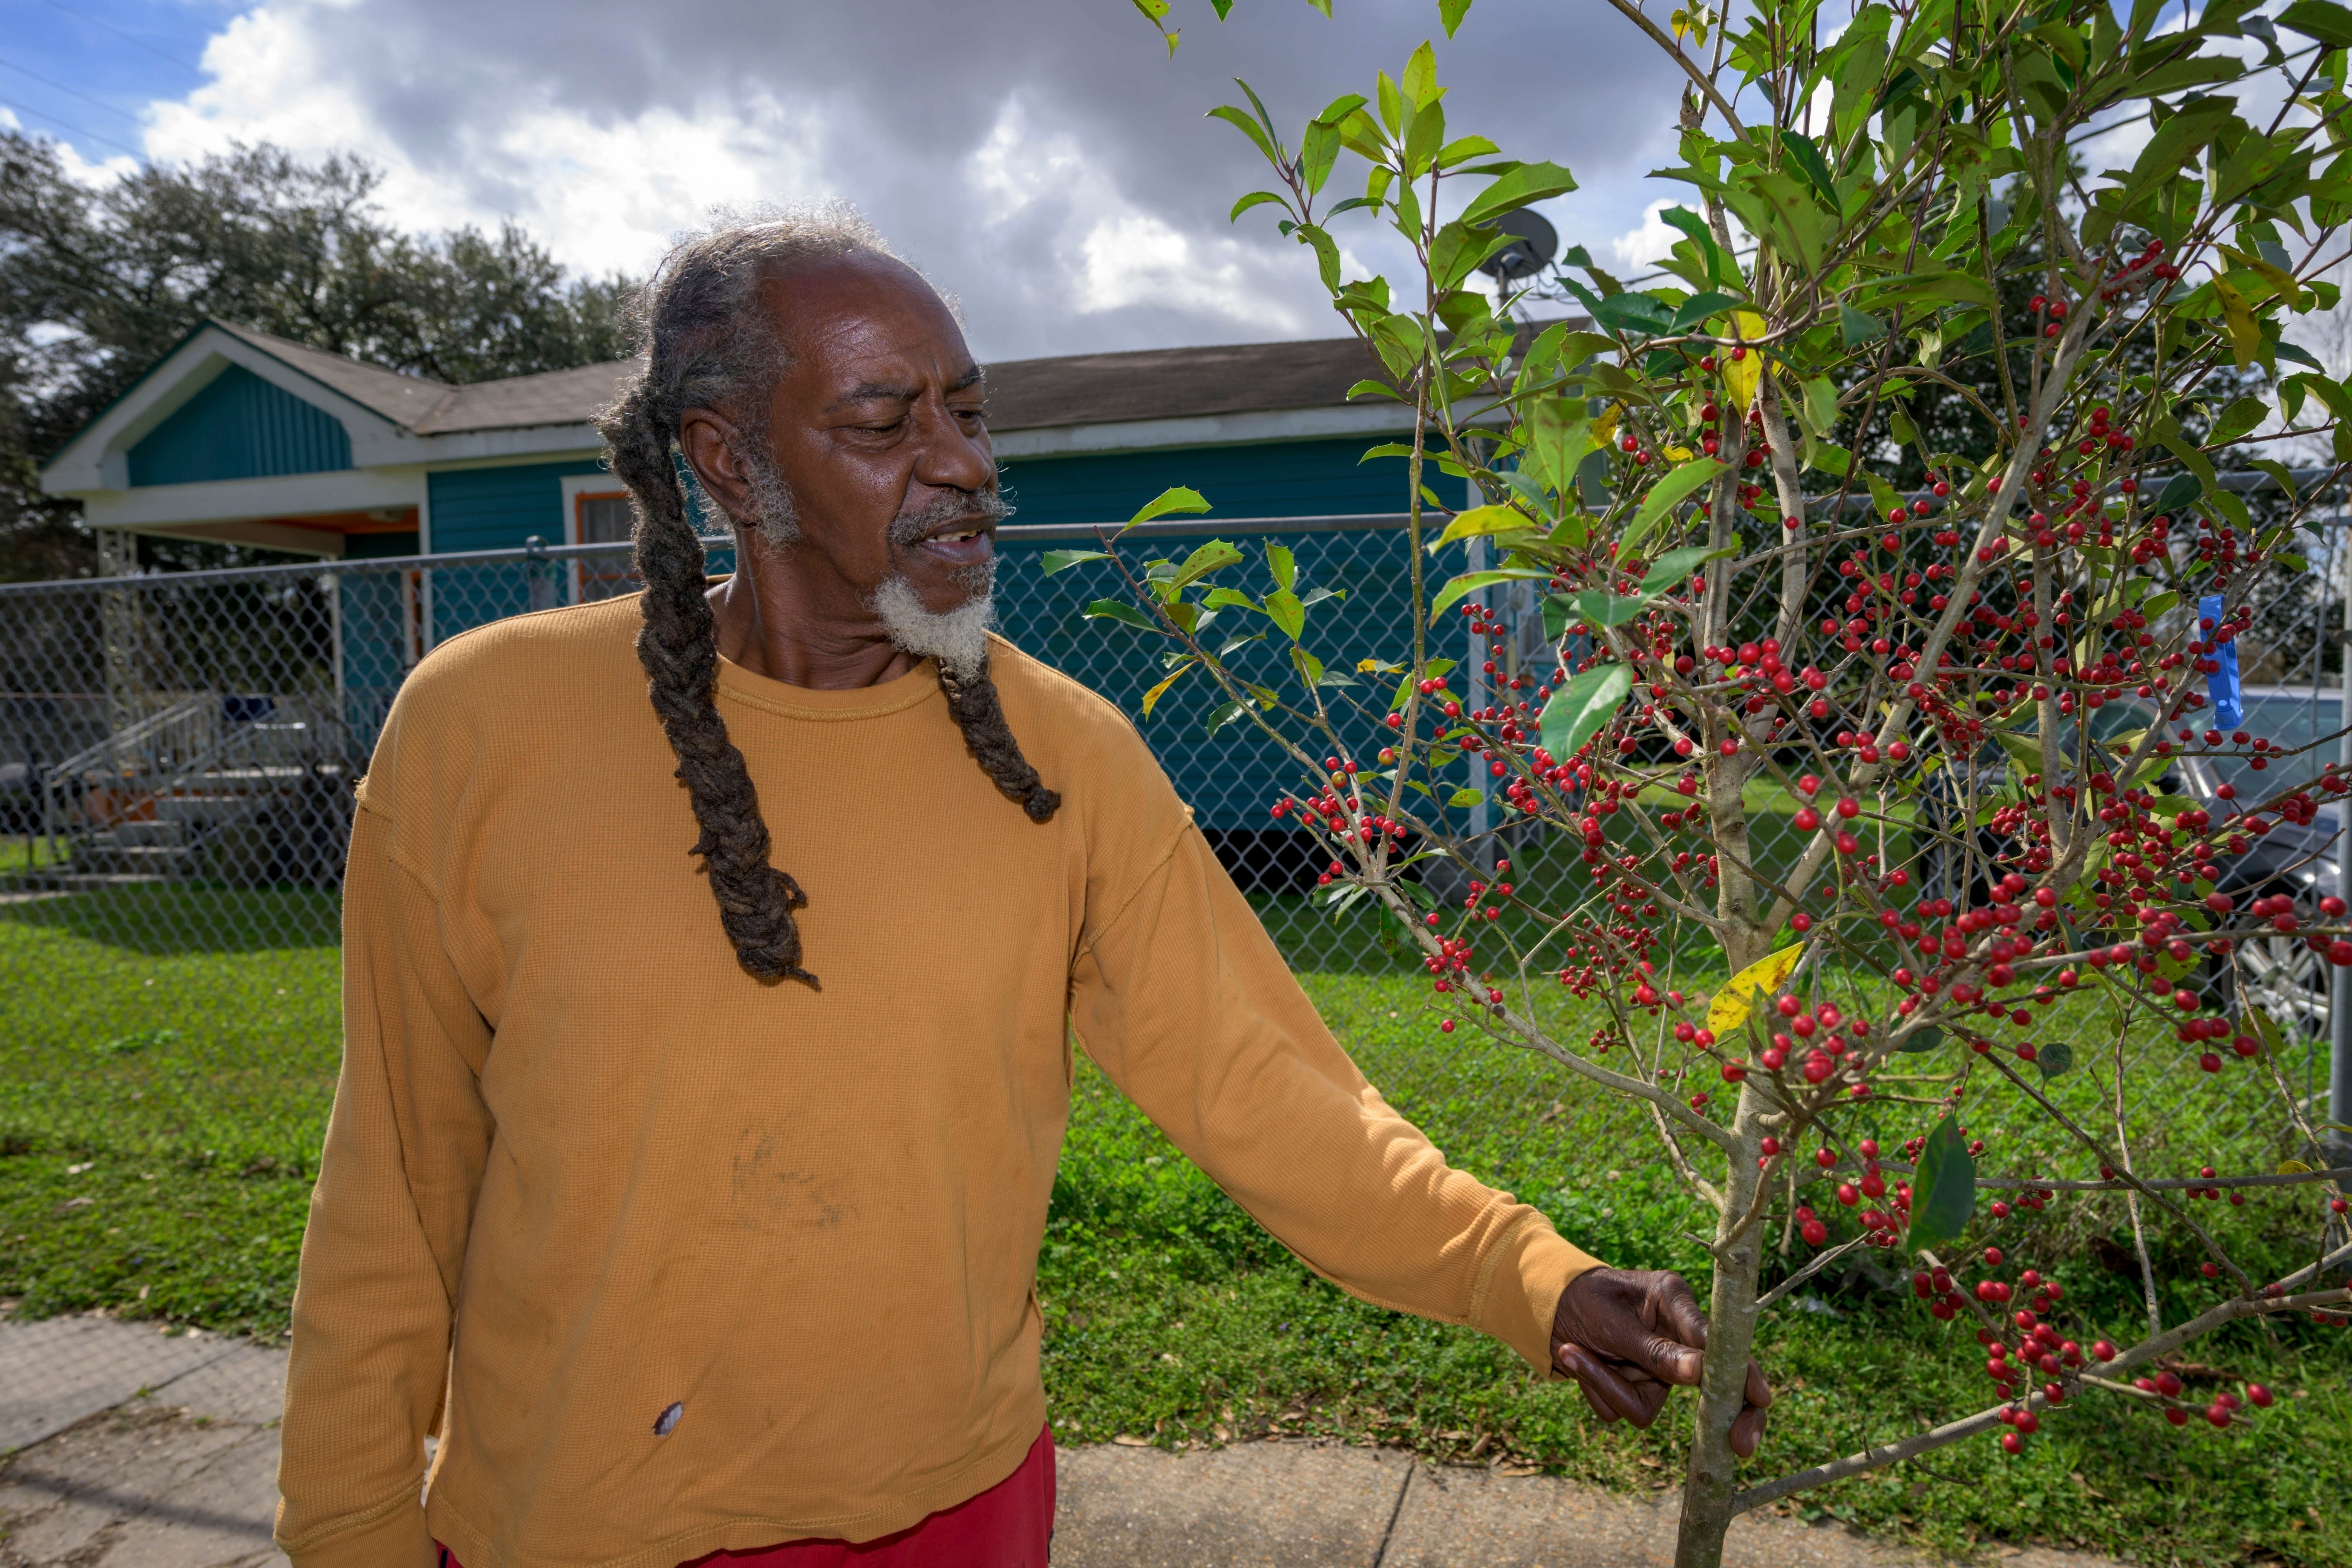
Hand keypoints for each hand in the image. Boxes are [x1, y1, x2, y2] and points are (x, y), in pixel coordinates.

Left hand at [1550, 1267, 1770, 1457]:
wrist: (1546, 1309)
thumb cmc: (1581, 1299)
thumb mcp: (1613, 1320)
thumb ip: (1656, 1350)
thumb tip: (1701, 1374)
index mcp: (1675, 1305)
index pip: (1718, 1343)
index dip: (1744, 1373)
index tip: (1761, 1399)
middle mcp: (1675, 1339)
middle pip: (1715, 1388)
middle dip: (1725, 1415)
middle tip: (1741, 1445)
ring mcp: (1658, 1370)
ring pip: (1647, 1405)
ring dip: (1606, 1384)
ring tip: (1575, 1350)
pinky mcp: (1638, 1391)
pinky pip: (1622, 1409)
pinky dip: (1595, 1388)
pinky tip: (1577, 1358)